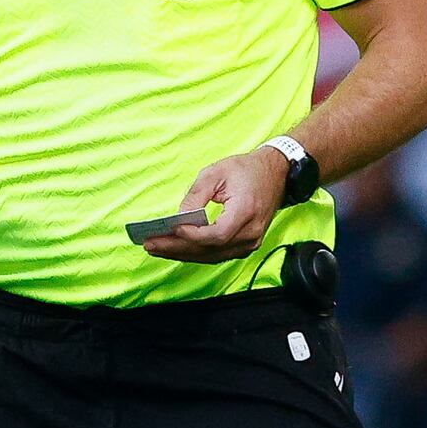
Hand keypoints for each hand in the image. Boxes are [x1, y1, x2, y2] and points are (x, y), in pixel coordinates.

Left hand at [136, 147, 290, 263]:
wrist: (275, 175)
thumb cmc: (246, 171)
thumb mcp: (216, 172)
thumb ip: (196, 195)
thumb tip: (179, 216)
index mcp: (246, 211)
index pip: (217, 234)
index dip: (193, 235)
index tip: (172, 229)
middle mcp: (251, 232)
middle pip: (211, 249)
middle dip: (178, 248)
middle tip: (151, 245)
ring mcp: (250, 242)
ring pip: (212, 256)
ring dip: (183, 254)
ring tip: (156, 248)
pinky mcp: (246, 245)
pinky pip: (218, 254)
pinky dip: (195, 253)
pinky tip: (176, 249)